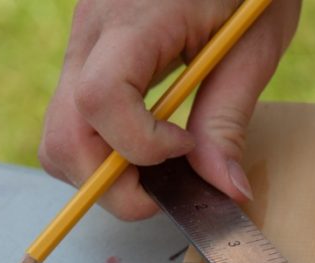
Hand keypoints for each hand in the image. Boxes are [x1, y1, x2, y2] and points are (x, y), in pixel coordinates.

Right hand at [39, 0, 300, 219]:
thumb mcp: (253, 47)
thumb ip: (229, 120)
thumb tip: (225, 190)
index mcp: (137, 20)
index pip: (102, 101)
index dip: (142, 145)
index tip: (185, 148)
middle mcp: (93, 33)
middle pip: (65, 136)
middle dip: (112, 184)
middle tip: (164, 188)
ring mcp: (83, 45)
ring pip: (60, 136)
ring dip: (103, 173)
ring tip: (157, 167)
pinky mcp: (88, 56)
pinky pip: (75, 120)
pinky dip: (104, 150)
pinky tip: (145, 144)